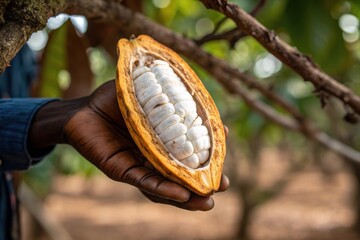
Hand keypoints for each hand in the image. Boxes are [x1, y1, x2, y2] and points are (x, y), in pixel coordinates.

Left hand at [29, 80, 228, 210]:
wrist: (78, 110)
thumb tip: (187, 84)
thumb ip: (162, 89)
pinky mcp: (122, 170)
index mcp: (159, 138)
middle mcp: (152, 155)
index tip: (224, 144)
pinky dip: (162, 189)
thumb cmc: (110, 100)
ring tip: (207, 201)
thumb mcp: (140, 90)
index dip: (206, 151)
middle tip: (223, 184)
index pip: (187, 149)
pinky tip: (181, 193)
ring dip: (186, 196)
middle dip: (201, 182)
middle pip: (180, 174)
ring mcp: (138, 164)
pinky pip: (144, 181)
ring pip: (165, 185)